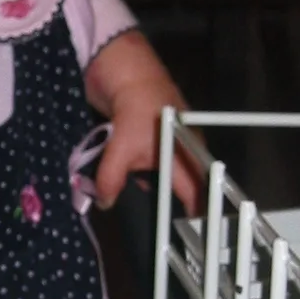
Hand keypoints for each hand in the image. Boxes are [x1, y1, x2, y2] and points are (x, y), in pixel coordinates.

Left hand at [84, 31, 201, 213]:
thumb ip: (111, 180)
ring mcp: (168, 138)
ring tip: (140, 197)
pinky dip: (139, 166)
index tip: (191, 231)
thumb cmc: (134, 106)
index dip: (194, 212)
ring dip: (150, 181)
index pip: (195, 191)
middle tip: (161, 221)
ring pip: (162, 169)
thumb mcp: (119, 148)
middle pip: (182, 181)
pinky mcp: (153, 130)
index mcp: (185, 154)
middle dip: (170, 199)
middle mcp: (182, 148)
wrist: (124, 67)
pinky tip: (128, 173)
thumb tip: (104, 203)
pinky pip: (149, 157)